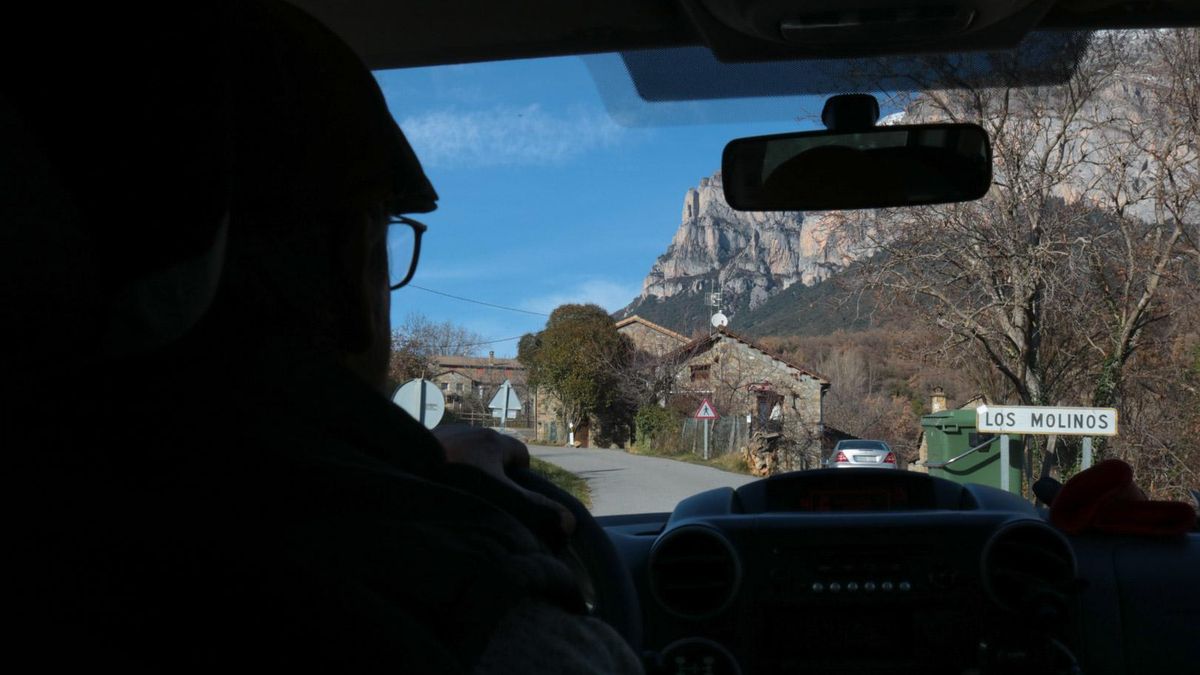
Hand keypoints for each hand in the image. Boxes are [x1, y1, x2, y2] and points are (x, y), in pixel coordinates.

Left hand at [432, 425, 575, 534]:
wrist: (400, 466)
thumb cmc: (455, 481)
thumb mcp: (499, 498)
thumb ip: (533, 509)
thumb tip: (569, 523)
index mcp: (493, 441)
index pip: (520, 454)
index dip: (522, 477)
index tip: (513, 498)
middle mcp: (471, 431)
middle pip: (494, 454)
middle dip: (494, 475)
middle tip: (485, 501)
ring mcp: (445, 434)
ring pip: (468, 454)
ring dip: (468, 471)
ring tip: (458, 496)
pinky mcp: (423, 441)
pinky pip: (443, 454)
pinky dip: (445, 468)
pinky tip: (435, 487)